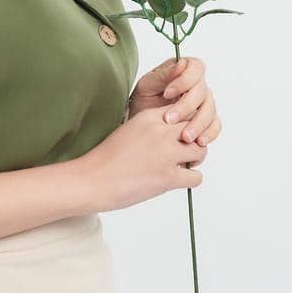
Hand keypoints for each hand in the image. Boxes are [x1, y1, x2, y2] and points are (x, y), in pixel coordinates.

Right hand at [86, 106, 207, 211]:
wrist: (91, 180)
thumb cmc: (106, 158)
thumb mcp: (130, 130)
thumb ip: (152, 127)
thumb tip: (173, 133)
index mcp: (150, 116)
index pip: (184, 111)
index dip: (186, 123)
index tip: (180, 134)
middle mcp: (161, 131)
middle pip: (196, 127)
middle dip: (195, 138)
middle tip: (186, 151)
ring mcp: (166, 154)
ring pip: (201, 150)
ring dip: (195, 159)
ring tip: (184, 165)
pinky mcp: (167, 178)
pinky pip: (196, 176)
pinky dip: (191, 180)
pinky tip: (179, 181)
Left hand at [127, 56, 222, 148]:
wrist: (141, 126)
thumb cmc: (143, 101)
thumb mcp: (147, 86)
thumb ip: (163, 75)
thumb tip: (181, 64)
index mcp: (185, 70)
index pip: (196, 67)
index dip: (185, 80)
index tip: (167, 93)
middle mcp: (198, 86)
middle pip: (203, 91)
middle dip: (186, 107)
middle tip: (169, 120)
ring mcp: (204, 103)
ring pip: (210, 110)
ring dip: (198, 123)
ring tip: (184, 137)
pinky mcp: (207, 121)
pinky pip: (215, 125)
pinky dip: (209, 133)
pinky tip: (198, 141)